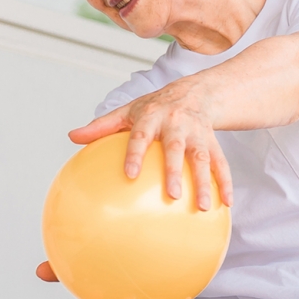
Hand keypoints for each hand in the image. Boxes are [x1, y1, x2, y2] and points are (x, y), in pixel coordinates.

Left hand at [68, 78, 234, 210]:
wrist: (197, 92)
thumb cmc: (155, 107)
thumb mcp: (128, 111)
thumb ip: (101, 126)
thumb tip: (72, 137)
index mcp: (152, 115)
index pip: (141, 135)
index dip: (135, 153)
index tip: (129, 174)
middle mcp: (176, 123)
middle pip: (175, 148)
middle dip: (174, 171)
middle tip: (172, 195)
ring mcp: (198, 134)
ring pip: (202, 158)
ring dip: (203, 183)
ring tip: (202, 207)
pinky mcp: (214, 142)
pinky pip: (222, 163)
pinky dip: (225, 183)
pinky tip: (226, 204)